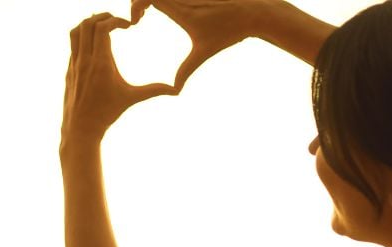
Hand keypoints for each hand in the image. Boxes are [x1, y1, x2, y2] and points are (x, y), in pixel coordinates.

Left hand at [61, 13, 175, 146]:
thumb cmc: (107, 114)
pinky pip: (72, 45)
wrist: (81, 129)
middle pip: (87, 24)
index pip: (102, 28)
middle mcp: (85, 61)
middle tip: (116, 21)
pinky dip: (83, 37)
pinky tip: (95, 43)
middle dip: (102, 16)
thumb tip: (176, 90)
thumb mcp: (131, 98)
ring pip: (75, 31)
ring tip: (103, 26)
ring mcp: (74, 64)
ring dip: (89, 24)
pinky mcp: (69, 70)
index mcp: (100, 63)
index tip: (127, 26)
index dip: (115, 20)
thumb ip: (153, 90)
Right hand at [131, 0, 258, 88]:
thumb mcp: (205, 52)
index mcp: (181, 10)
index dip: (135, 6)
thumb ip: (186, 70)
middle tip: (138, 16)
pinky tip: (165, 8)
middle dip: (138, 1)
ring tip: (147, 11)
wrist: (256, 11)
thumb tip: (175, 91)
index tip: (136, 22)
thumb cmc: (231, 32)